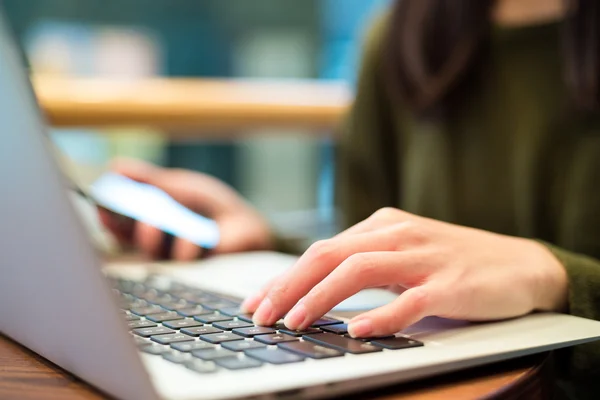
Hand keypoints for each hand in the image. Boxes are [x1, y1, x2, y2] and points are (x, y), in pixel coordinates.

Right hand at [98, 158, 273, 259]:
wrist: (244, 222)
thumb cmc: (211, 204)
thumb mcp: (179, 185)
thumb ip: (150, 179)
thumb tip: (116, 166)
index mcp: (147, 218)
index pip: (118, 220)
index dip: (106, 213)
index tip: (101, 203)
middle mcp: (154, 240)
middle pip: (127, 239)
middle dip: (120, 227)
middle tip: (120, 213)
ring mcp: (170, 256)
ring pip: (149, 251)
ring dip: (147, 237)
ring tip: (152, 223)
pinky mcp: (191, 267)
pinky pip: (180, 258)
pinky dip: (184, 244)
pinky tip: (192, 236)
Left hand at [241, 208, 567, 337]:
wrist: (522, 264)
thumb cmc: (453, 262)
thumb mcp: (402, 255)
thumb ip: (363, 265)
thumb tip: (312, 291)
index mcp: (381, 226)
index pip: (320, 250)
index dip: (283, 277)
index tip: (256, 302)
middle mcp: (397, 234)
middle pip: (329, 255)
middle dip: (288, 286)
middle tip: (260, 315)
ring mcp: (424, 257)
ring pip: (359, 270)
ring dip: (321, 298)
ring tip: (294, 322)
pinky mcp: (450, 284)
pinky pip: (410, 300)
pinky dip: (382, 316)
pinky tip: (358, 332)